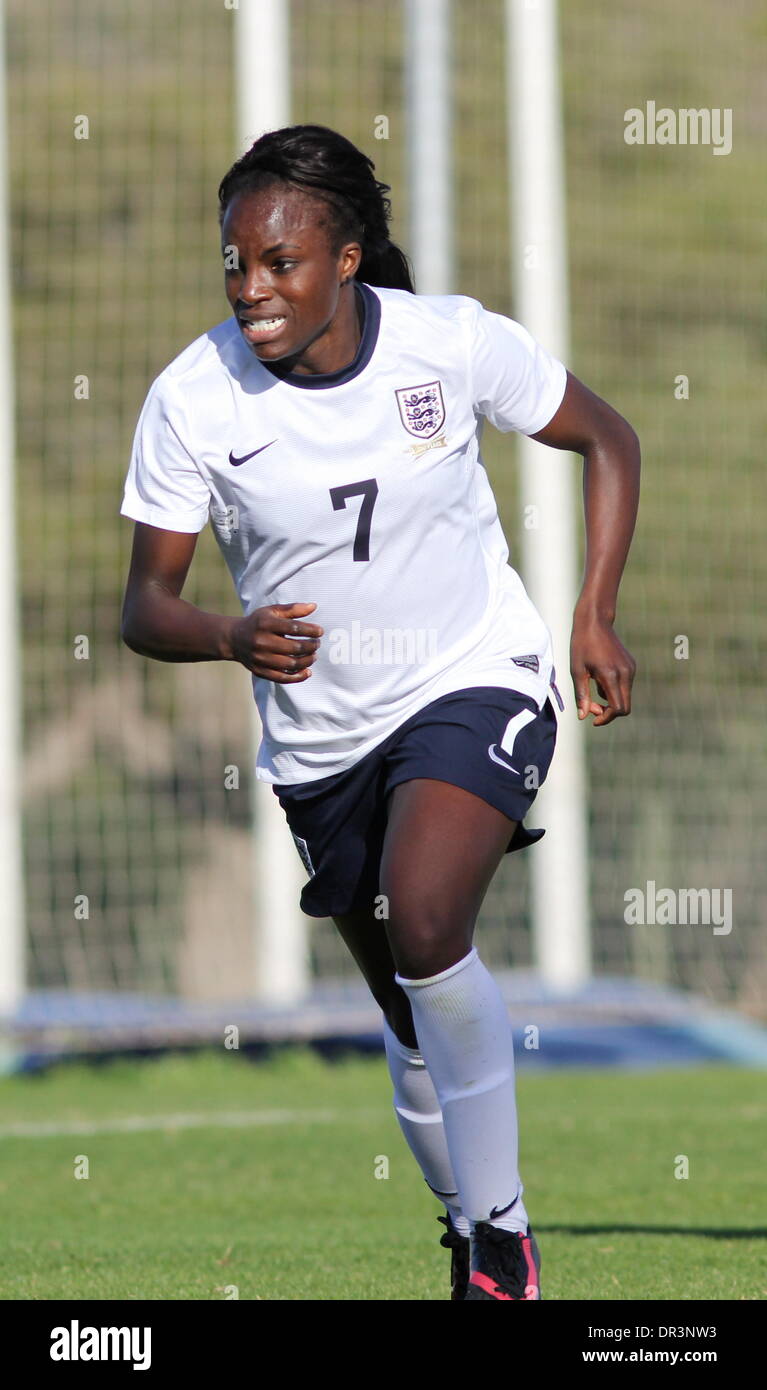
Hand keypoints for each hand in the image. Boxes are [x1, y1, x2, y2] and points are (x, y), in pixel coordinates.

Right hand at [229, 602, 322, 682]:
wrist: (234, 639)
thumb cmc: (258, 622)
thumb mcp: (272, 611)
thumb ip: (292, 609)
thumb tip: (314, 606)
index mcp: (265, 624)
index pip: (294, 628)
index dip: (310, 630)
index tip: (320, 631)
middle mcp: (262, 641)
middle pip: (294, 647)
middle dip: (311, 646)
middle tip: (317, 644)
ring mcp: (260, 658)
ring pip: (290, 664)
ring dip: (307, 661)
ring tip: (314, 656)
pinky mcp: (260, 671)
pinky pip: (282, 677)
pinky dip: (297, 677)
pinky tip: (308, 672)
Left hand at [570, 607, 635, 725]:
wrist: (595, 622)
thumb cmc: (581, 645)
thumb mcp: (577, 671)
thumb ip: (582, 695)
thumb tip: (583, 716)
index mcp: (611, 675)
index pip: (618, 708)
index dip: (606, 718)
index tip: (593, 719)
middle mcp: (626, 673)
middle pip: (625, 707)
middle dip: (609, 712)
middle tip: (592, 706)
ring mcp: (631, 669)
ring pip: (625, 697)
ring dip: (610, 699)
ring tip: (593, 684)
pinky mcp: (631, 665)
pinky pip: (625, 686)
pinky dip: (613, 689)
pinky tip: (600, 676)